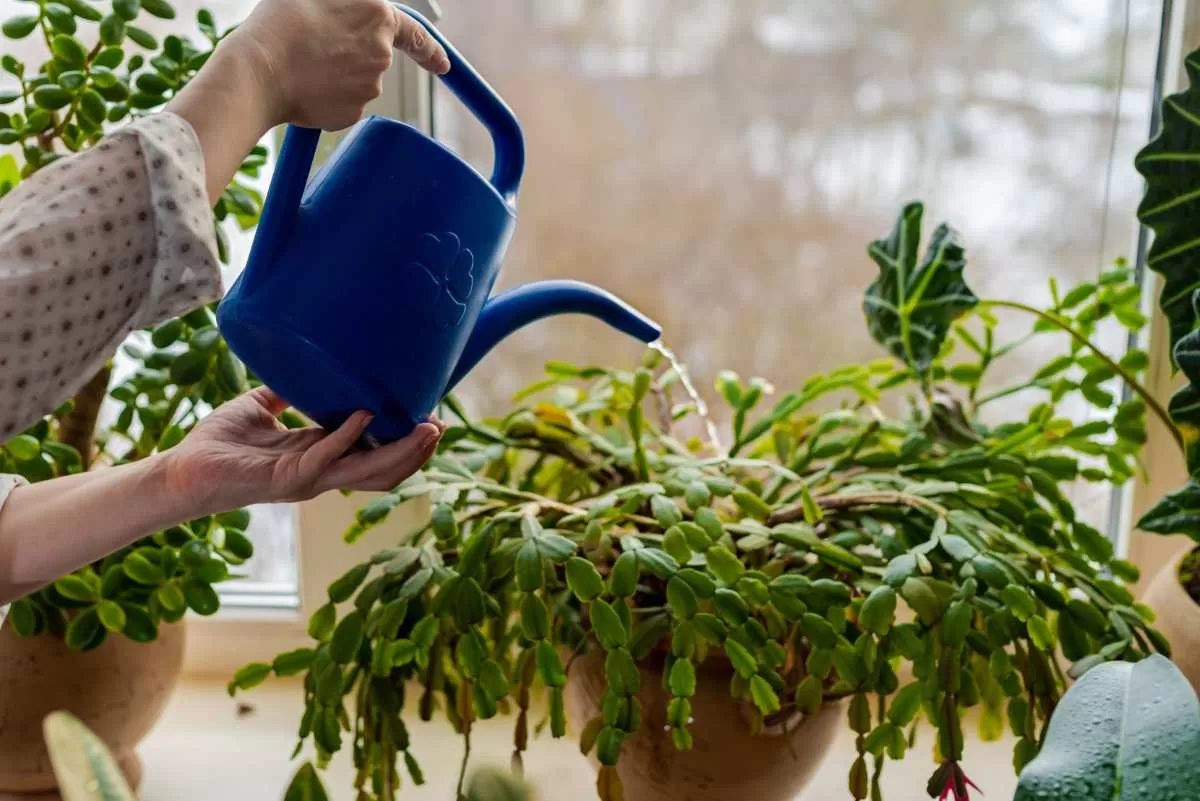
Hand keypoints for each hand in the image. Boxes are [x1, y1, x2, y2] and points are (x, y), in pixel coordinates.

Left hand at [162, 387, 443, 513]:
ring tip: (425, 429)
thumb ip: (285, 389)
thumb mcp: (260, 406)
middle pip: (383, 471)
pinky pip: (325, 458)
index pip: (375, 454)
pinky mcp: (285, 479)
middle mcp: (321, 473)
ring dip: (399, 452)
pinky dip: (347, 436)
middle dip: (416, 453)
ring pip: (367, 473)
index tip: (432, 420)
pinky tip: (364, 414)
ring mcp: (306, 479)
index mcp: (320, 456)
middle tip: (441, 427)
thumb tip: (303, 358)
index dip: (405, 442)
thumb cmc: (219, 443)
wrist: (181, 471)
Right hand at [230, 0, 450, 131]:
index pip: (414, 35)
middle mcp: (381, 55)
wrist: (258, 68)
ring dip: (333, 76)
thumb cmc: (280, 22)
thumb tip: (360, 10)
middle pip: (372, 57)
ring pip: (353, 82)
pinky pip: (341, 105)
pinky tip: (302, 87)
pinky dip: (324, 99)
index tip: (442, 65)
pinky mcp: (352, 113)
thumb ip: (348, 3)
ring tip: (299, 65)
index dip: (429, 51)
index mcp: (377, 17)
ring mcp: (368, 87)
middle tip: (310, 47)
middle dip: (348, 56)